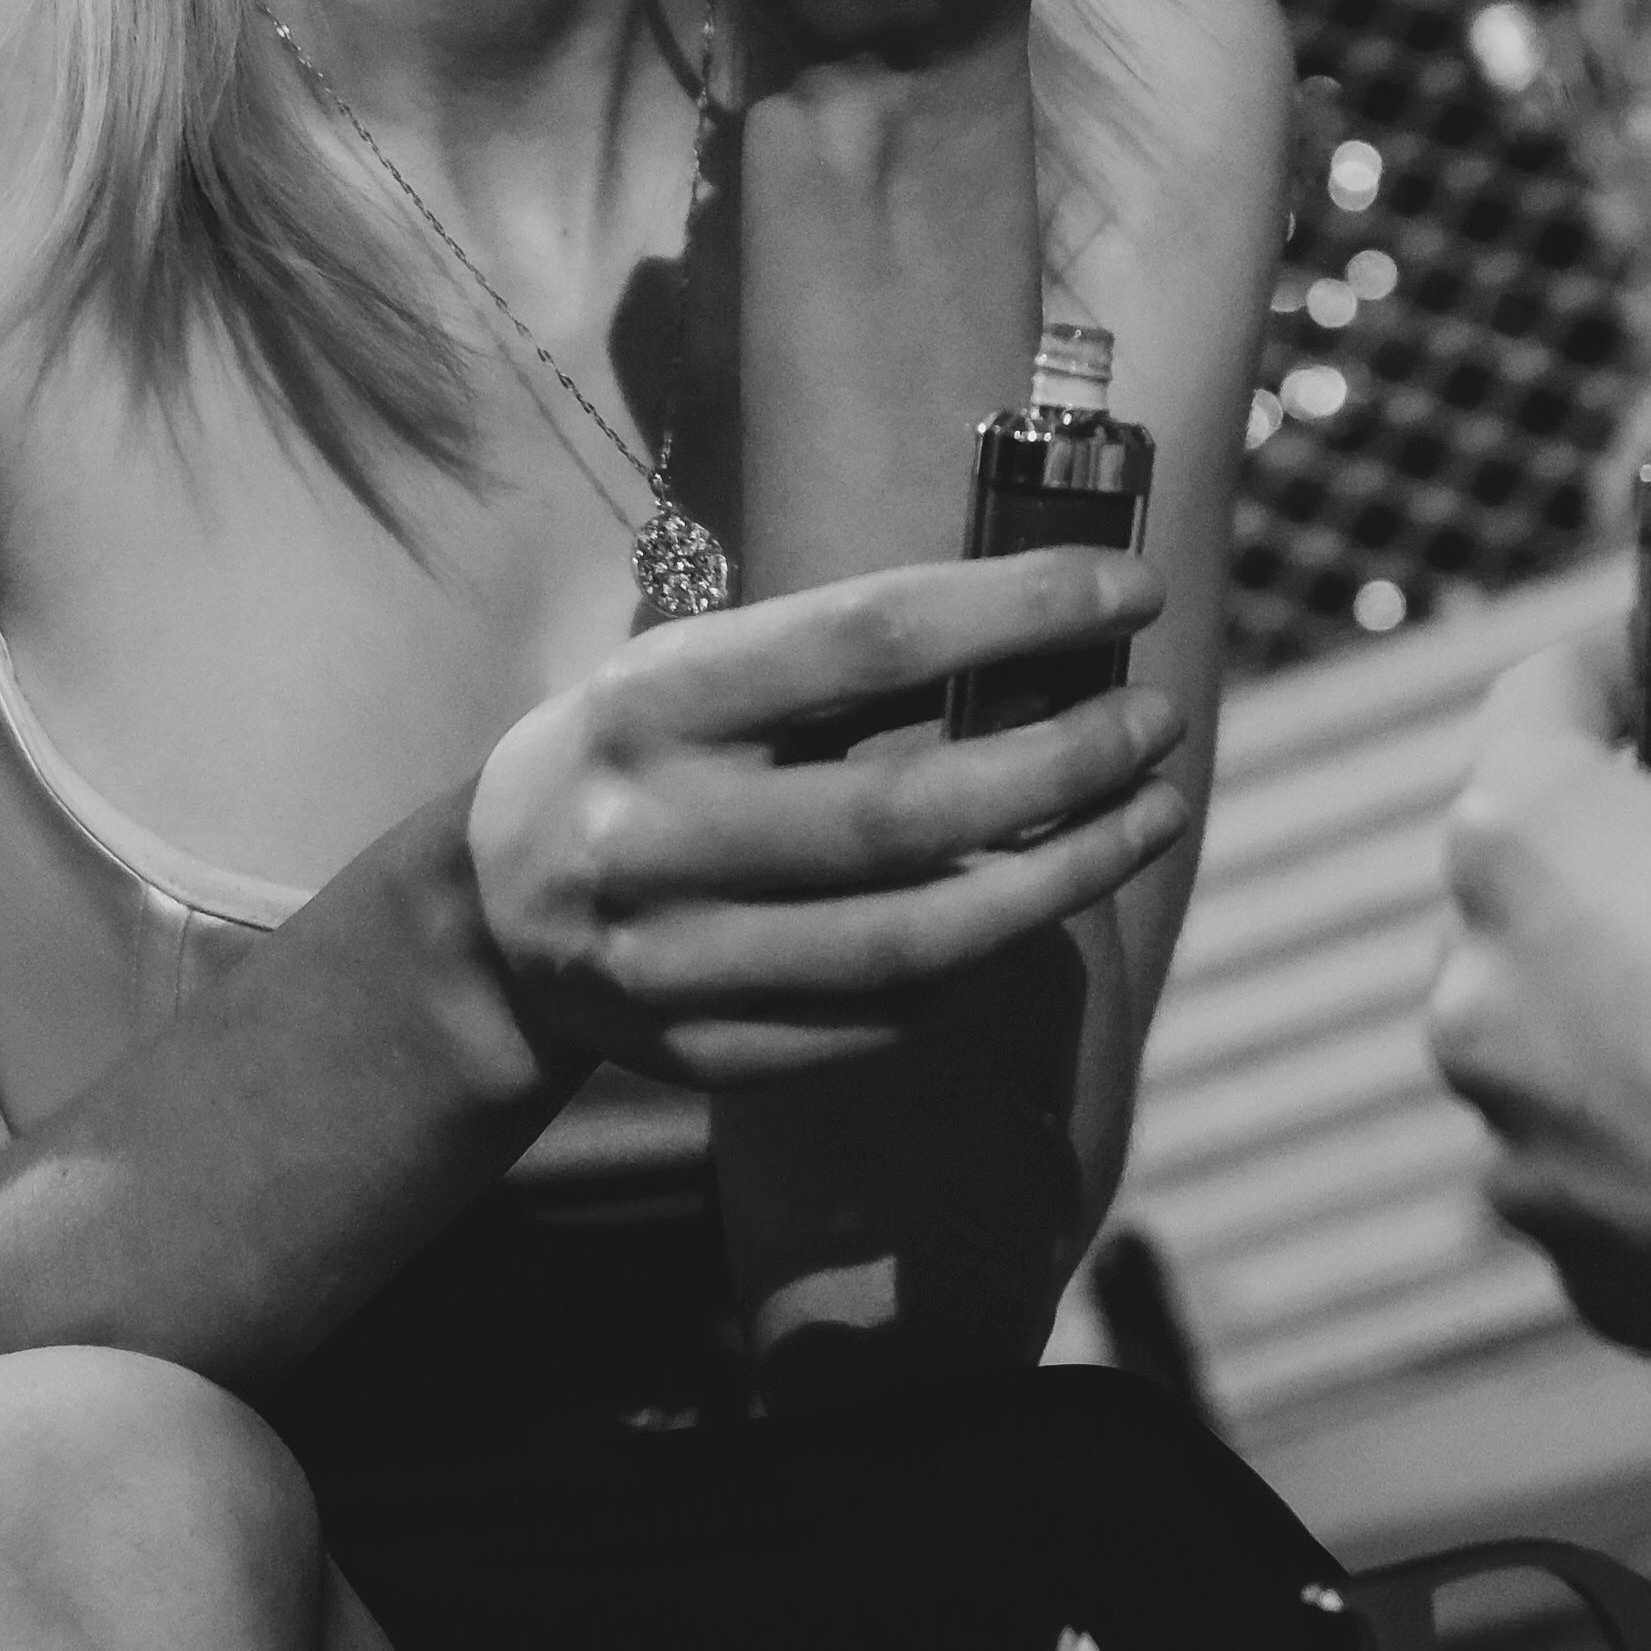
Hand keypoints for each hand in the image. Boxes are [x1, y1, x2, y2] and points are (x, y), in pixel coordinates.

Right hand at [467, 544, 1178, 1090]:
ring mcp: (674, 965)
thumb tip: (1057, 629)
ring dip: (1064, 879)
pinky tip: (1041, 905)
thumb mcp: (697, 671)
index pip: (866, 639)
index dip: (1016, 610)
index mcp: (655, 702)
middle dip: (1066, 764)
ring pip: (916, 942)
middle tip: (1157, 726)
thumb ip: (841, 662)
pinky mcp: (704, 1060)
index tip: (1131, 590)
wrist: (493, 918)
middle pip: (906, 810)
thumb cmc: (643, 755)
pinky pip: (886, 1022)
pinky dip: (983, 964)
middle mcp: (654, 836)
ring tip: (1150, 817)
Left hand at [1425, 642, 1650, 1399]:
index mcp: (1530, 839)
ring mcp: (1516, 1140)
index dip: (1609, 677)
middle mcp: (1481, 990)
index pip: (1534, 706)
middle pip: (1532, 887)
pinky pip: (1605, 1172)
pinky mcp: (1577, 1261)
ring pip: (1558, 1041)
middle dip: (1623, 866)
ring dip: (1634, 1018)